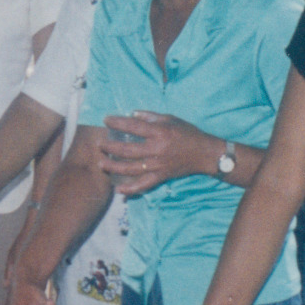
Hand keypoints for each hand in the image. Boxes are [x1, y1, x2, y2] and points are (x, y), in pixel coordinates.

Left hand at [100, 111, 216, 195]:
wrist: (204, 154)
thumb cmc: (188, 133)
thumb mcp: (171, 119)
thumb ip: (151, 116)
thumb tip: (132, 114)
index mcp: (159, 132)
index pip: (133, 126)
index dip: (118, 122)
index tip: (106, 120)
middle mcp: (157, 149)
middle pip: (127, 149)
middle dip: (110, 147)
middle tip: (100, 145)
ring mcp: (158, 165)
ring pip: (131, 168)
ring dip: (114, 167)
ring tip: (101, 164)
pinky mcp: (161, 177)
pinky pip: (143, 185)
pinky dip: (130, 189)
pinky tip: (118, 190)